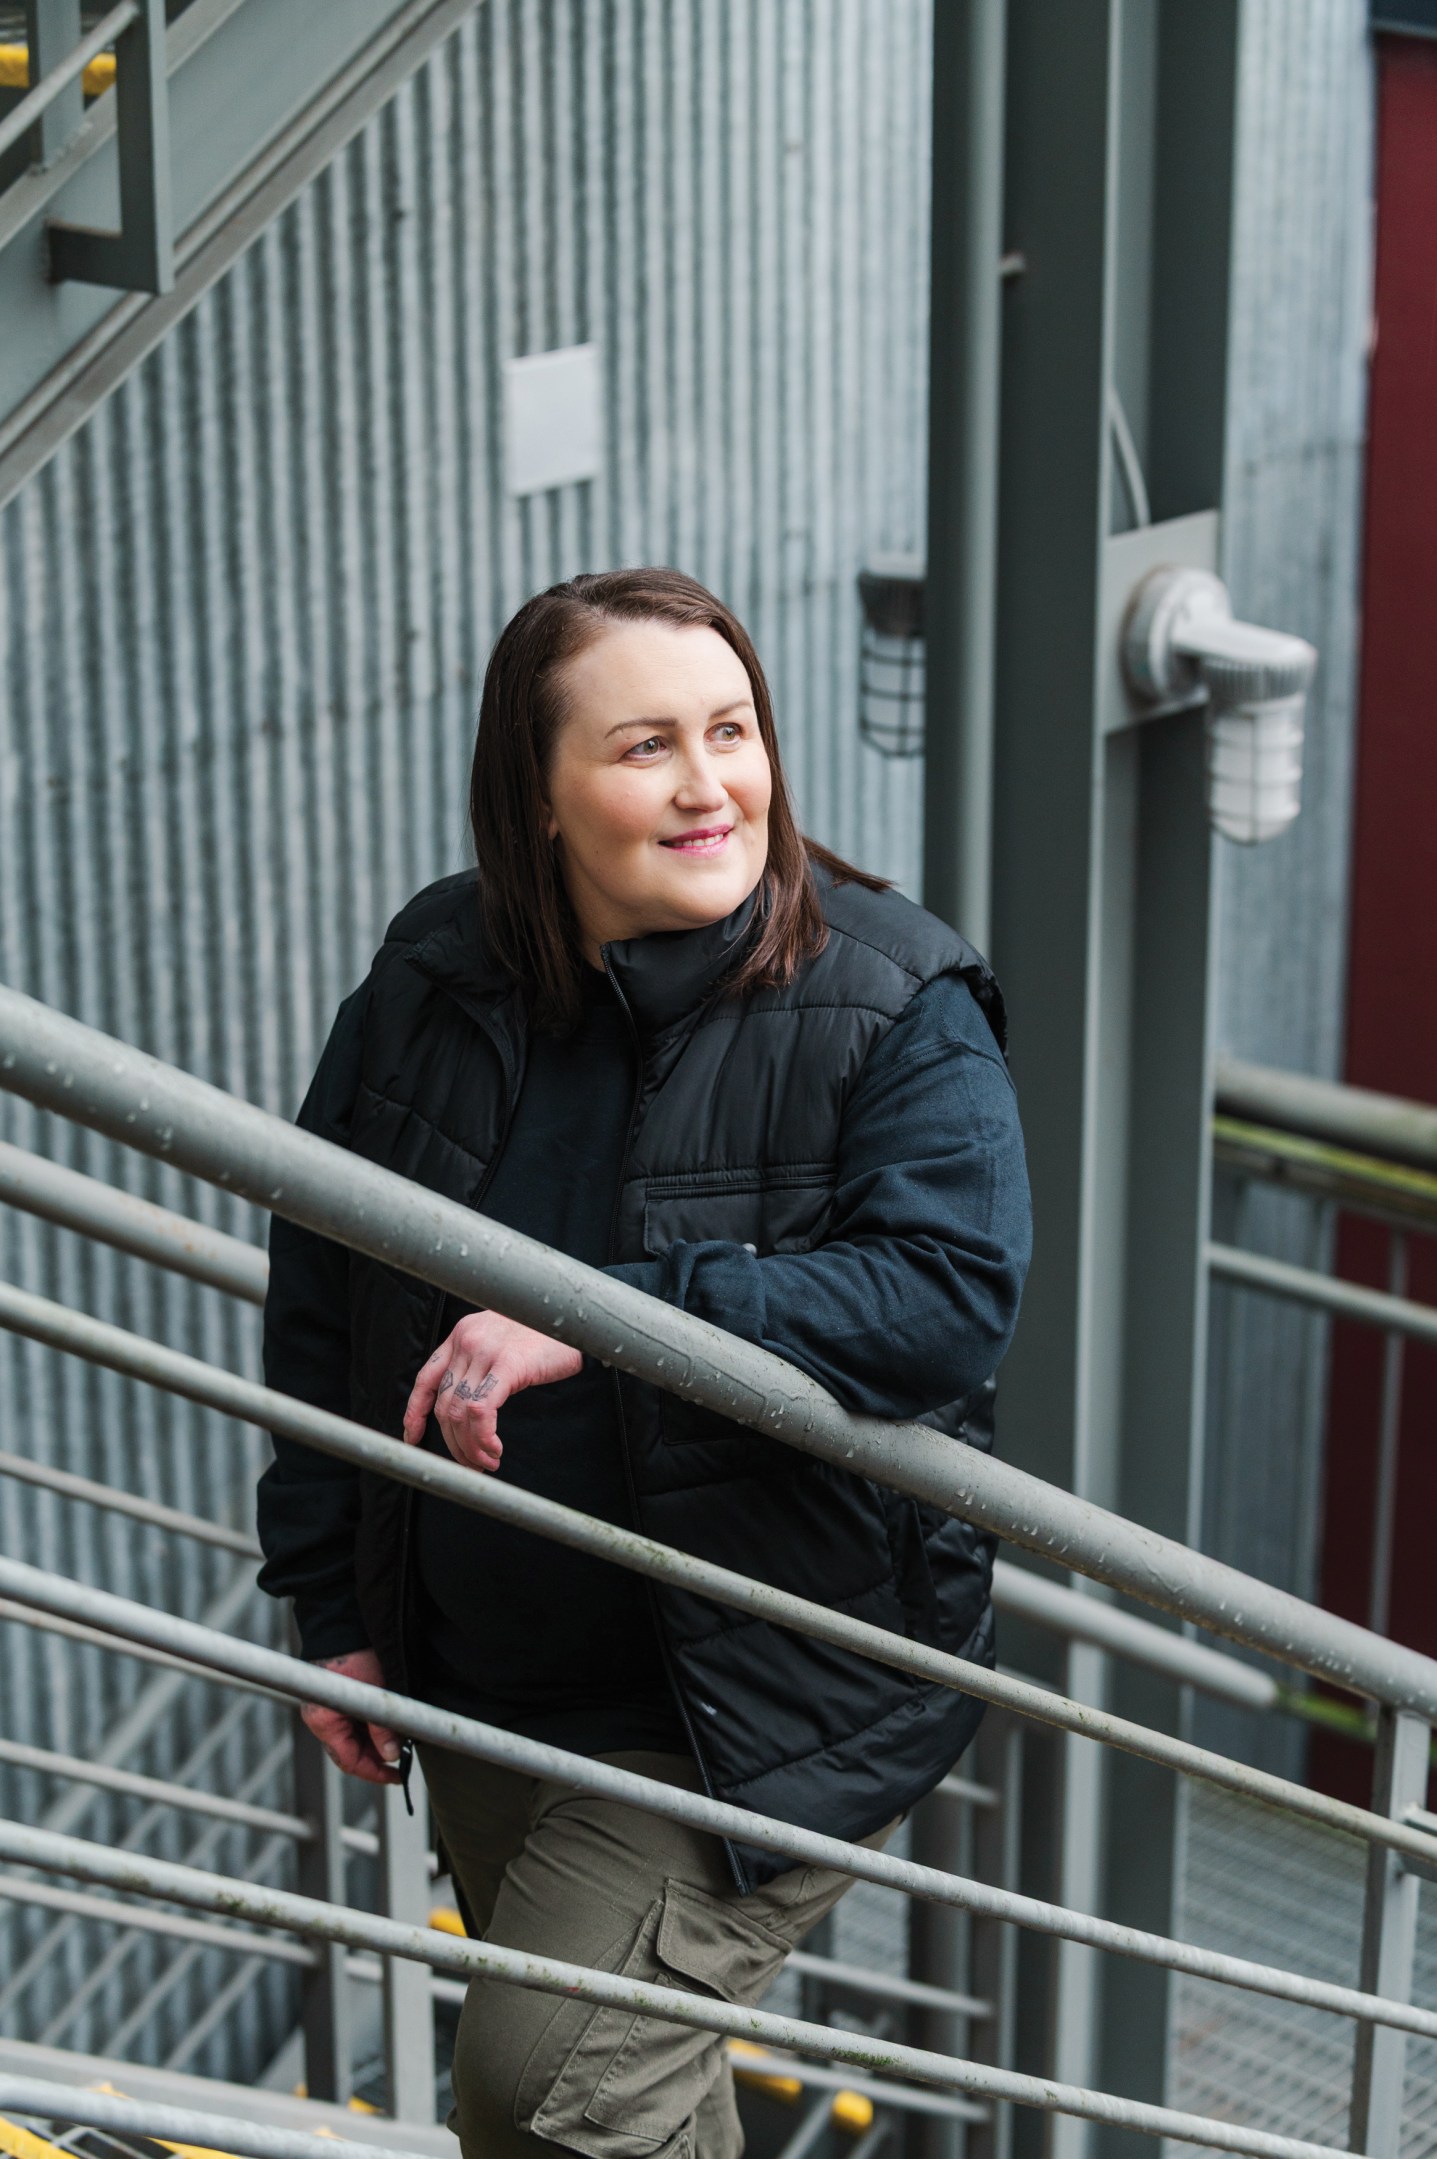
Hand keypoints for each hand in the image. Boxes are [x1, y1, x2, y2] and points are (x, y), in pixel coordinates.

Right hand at [302, 1646, 401, 1784]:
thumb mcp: (375, 1694)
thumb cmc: (355, 1654)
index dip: (374, 1772)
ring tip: (400, 1741)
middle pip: (350, 1751)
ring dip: (375, 1742)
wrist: (344, 1622)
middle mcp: (322, 1718)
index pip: (348, 1760)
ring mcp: (329, 1708)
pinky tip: (389, 1726)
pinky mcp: (338, 1698)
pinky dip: (371, 1727)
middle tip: (402, 1759)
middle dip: (376, 1758)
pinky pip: (354, 1722)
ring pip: (353, 1738)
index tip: (396, 1775)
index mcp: (323, 1721)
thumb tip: (391, 1755)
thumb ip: (382, 1727)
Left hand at [402, 1310, 583, 1470]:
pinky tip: (494, 1449)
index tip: (413, 1438)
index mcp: (461, 1334)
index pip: (426, 1378)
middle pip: (444, 1403)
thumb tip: (469, 1406)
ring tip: (487, 1462)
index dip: (415, 1412)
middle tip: (471, 1464)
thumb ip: (481, 1362)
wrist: (577, 1318)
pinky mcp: (507, 1364)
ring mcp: (485, 1350)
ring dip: (470, 1447)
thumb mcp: (502, 1339)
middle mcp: (466, 1340)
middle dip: (453, 1442)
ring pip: (459, 1412)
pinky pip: (481, 1411)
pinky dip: (483, 1437)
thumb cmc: (545, 1333)